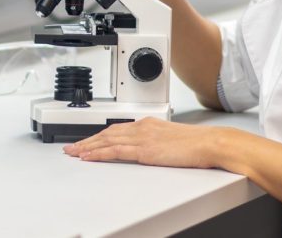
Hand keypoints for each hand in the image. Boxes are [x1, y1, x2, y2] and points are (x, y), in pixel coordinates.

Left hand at [62, 117, 227, 168]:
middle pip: (107, 133)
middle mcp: (142, 128)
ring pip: (106, 141)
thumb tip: (151, 148)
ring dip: (87, 147)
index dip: (99, 136)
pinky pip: (114, 151)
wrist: (209, 143)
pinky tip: (88, 157)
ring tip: (73, 153)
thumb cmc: (198, 143)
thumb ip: (157, 141)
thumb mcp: (172, 139)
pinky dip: (98, 153)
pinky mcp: (144, 150)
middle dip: (87, 141)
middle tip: (72, 147)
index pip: (117, 129)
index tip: (88, 141)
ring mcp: (142, 138)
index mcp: (148, 124)